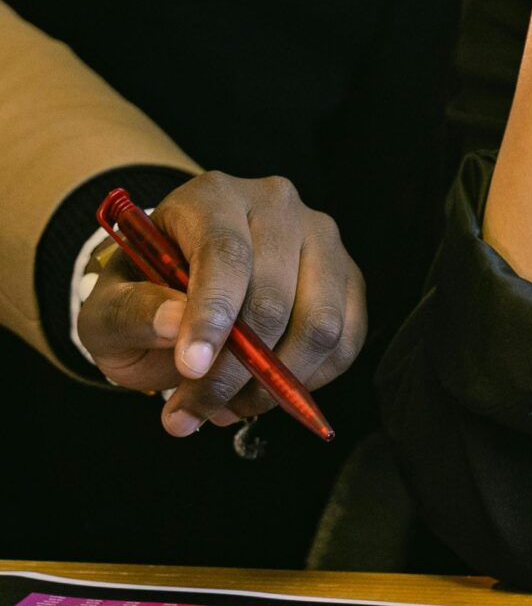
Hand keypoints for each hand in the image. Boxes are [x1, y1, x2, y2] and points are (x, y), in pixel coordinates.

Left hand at [77, 172, 366, 436]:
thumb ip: (130, 313)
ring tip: (227, 406)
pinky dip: (308, 382)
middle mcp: (275, 205)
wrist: (180, 294)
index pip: (224, 252)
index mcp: (211, 197)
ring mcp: (320, 238)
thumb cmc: (144, 299)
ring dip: (274, 384)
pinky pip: (345, 342)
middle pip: (272, 297)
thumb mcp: (108, 310)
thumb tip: (173, 322)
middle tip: (193, 409)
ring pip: (319, 325)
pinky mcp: (348, 278)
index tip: (190, 369)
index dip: (211, 315)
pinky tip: (265, 391)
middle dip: (233, 370)